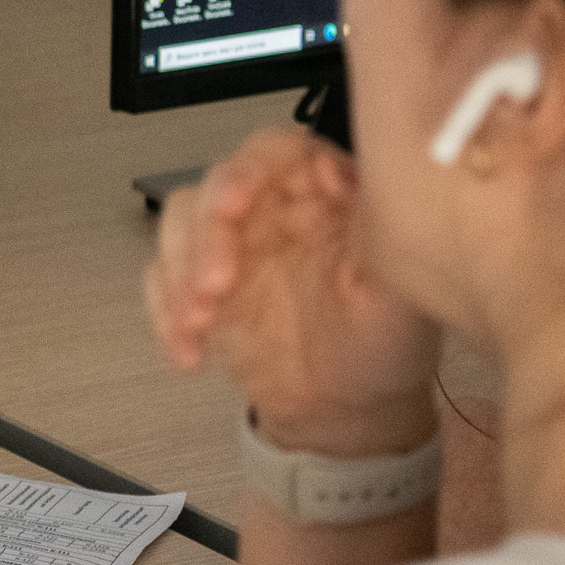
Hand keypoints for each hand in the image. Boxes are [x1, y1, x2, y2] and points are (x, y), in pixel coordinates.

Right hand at [145, 128, 439, 452]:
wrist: (350, 411)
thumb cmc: (385, 346)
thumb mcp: (402, 292)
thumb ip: (380, 229)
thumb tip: (336, 170)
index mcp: (323, 197)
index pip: (275, 153)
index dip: (247, 171)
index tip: (234, 206)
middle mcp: (273, 213)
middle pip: (214, 189)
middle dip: (204, 237)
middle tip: (213, 287)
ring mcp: (232, 249)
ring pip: (178, 229)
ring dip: (177, 275)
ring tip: (198, 324)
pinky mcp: (200, 288)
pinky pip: (162, 283)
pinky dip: (164, 316)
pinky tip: (189, 350)